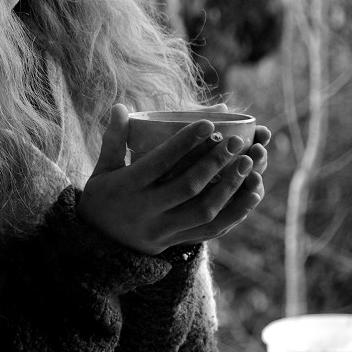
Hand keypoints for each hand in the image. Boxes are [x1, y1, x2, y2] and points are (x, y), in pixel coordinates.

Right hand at [76, 104, 270, 254]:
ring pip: (203, 211)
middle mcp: (147, 210)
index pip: (159, 163)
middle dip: (214, 163)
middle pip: (187, 187)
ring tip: (250, 164)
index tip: (209, 124)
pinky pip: (211, 230)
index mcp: (127, 188)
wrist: (98, 245)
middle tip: (237, 141)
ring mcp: (163, 229)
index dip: (185, 143)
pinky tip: (253, 194)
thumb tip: (120, 106)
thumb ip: (114, 139)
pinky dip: (235, 213)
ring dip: (230, 187)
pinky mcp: (177, 242)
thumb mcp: (102, 169)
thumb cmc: (102, 198)